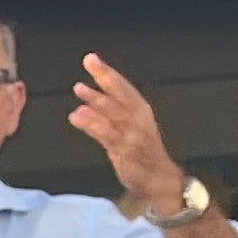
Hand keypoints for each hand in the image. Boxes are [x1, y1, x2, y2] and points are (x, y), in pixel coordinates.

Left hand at [69, 54, 186, 211]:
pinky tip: (78, 117)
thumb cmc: (142, 153)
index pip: (122, 86)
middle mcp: (138, 118)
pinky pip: (107, 134)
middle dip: (104, 75)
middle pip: (119, 92)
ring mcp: (132, 133)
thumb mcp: (125, 130)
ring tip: (79, 88)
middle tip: (90, 61)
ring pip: (113, 111)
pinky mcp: (125, 149)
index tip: (92, 59)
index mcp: (140, 110)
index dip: (107, 72)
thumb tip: (82, 106)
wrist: (158, 178)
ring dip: (96, 98)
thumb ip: (104, 118)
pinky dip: (93, 124)